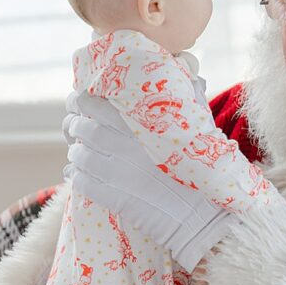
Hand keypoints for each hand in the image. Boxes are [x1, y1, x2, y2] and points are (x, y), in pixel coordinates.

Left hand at [64, 92, 231, 271]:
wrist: (208, 218)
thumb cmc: (210, 169)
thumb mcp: (203, 126)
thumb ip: (190, 94)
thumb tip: (185, 66)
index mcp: (141, 123)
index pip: (92, 101)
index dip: (81, 100)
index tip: (82, 102)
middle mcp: (124, 145)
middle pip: (80, 127)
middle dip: (75, 125)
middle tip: (78, 127)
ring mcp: (117, 173)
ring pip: (78, 155)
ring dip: (76, 152)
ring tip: (82, 152)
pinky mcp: (114, 199)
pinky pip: (80, 182)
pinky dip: (76, 176)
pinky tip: (80, 174)